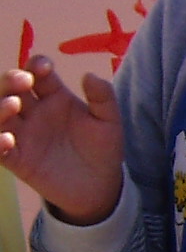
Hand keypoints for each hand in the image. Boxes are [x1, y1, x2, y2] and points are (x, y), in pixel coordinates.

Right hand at [0, 54, 125, 224]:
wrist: (101, 185)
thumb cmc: (103, 149)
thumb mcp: (109, 122)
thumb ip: (103, 98)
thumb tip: (90, 75)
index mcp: (54, 96)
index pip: (36, 73)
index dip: (36, 65)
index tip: (44, 67)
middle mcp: (33, 111)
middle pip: (10, 88)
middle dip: (11, 79)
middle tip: (25, 81)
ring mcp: (22, 134)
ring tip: (14, 105)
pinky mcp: (16, 158)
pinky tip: (8, 140)